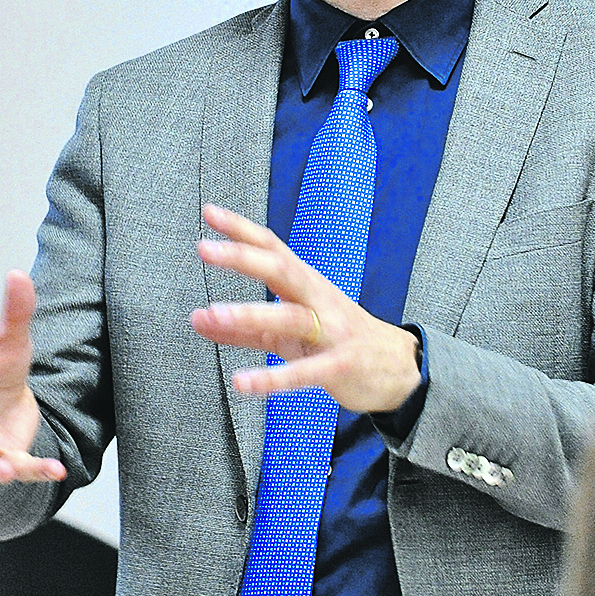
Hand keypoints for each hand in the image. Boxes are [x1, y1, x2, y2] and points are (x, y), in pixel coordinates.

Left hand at [191, 206, 421, 412]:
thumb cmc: (337, 341)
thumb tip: (197, 319)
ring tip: (215, 312)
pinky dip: (273, 377)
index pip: (272, 249)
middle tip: (205, 248)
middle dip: (244, 257)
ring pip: (291, 317)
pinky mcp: (340, 366)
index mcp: (306, 286)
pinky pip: (305, 371)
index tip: (209, 213)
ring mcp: (332, 332)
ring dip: (252, 313)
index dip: (242, 230)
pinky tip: (243, 382)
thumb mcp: (286, 334)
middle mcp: (319, 300)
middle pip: (282, 270)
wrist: (398, 368)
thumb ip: (241, 328)